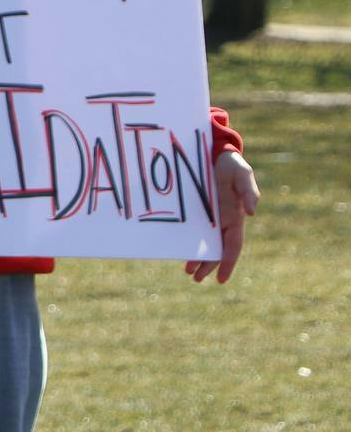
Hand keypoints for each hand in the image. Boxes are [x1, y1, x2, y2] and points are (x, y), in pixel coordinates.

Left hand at [187, 150, 257, 283]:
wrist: (216, 152)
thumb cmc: (232, 164)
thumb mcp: (243, 175)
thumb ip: (249, 192)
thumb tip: (252, 212)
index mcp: (235, 218)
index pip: (232, 246)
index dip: (227, 263)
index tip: (220, 279)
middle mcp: (222, 221)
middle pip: (216, 249)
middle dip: (208, 265)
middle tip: (196, 279)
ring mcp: (209, 216)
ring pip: (204, 242)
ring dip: (197, 258)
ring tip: (188, 272)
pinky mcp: (196, 210)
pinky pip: (193, 230)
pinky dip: (188, 241)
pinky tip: (180, 249)